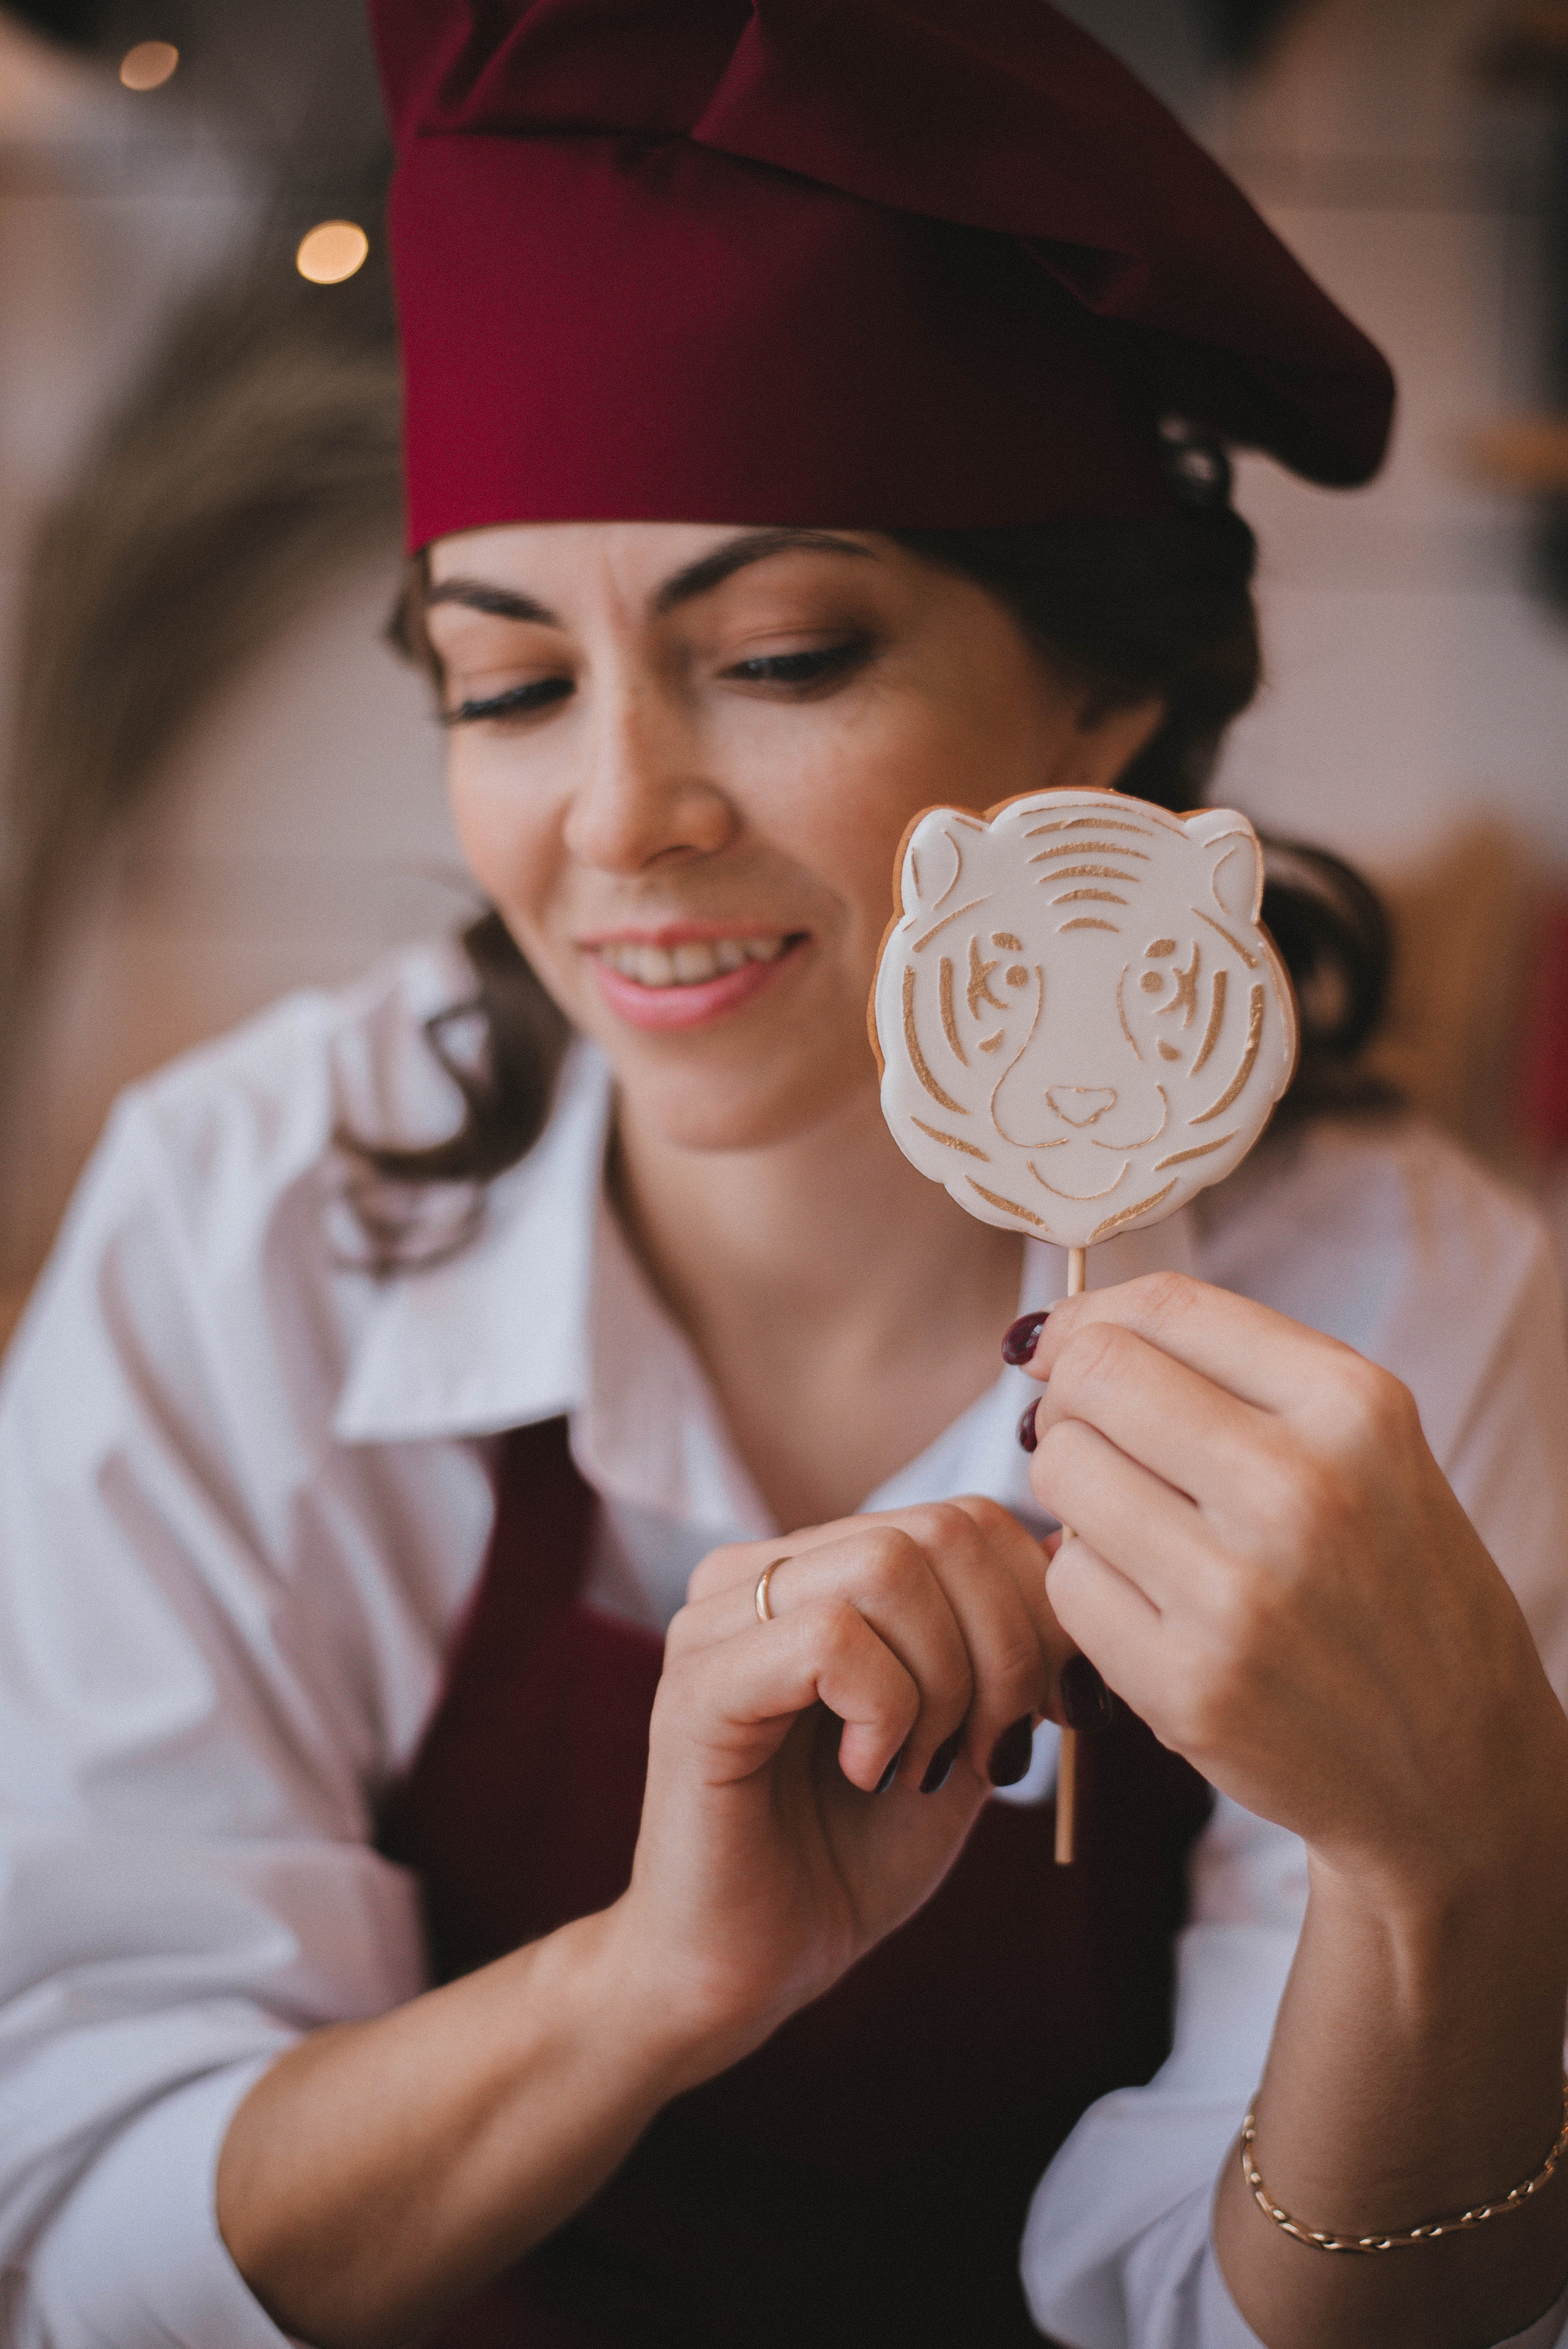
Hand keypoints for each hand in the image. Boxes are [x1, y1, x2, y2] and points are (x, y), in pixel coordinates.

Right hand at [613, 1499, 1075, 2078]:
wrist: (746, 1972)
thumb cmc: (848, 1856)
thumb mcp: (961, 1734)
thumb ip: (1006, 1647)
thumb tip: (1077, 1552)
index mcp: (818, 1569)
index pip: (966, 1518)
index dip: (1038, 1611)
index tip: (1050, 1714)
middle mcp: (758, 1572)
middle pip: (939, 1531)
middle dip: (1007, 1649)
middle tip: (989, 1751)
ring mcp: (716, 1622)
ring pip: (887, 1567)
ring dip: (946, 1682)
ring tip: (923, 1765)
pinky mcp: (698, 1688)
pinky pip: (829, 1639)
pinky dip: (885, 1711)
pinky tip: (867, 1771)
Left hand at [1019, 1272, 1567, 1899]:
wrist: (1456, 1766)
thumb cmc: (1391, 1582)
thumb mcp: (1363, 1444)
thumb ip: (1227, 1368)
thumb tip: (1055, 1334)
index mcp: (1354, 1407)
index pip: (1163, 1308)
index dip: (1087, 1320)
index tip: (1063, 1347)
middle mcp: (1299, 1489)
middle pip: (1094, 1380)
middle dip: (1072, 1404)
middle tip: (1099, 1443)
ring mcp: (1239, 1595)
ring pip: (1062, 1474)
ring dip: (1077, 1494)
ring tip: (1139, 1527)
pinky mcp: (1188, 1687)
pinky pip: (1066, 1582)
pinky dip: (1089, 1584)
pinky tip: (1151, 1604)